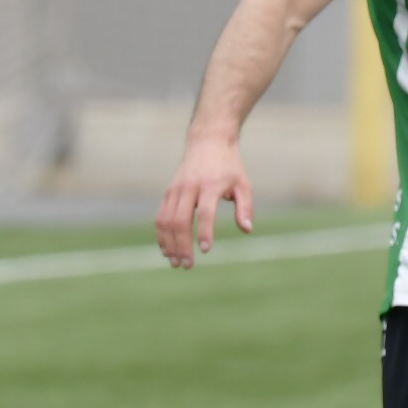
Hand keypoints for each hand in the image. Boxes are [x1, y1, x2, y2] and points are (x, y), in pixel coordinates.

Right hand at [156, 131, 251, 267]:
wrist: (207, 142)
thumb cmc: (229, 167)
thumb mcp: (243, 184)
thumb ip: (245, 207)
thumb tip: (247, 230)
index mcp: (210, 184)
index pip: (205, 211)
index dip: (204, 232)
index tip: (206, 250)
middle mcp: (189, 187)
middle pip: (180, 220)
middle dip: (182, 245)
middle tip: (187, 265)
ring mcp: (175, 190)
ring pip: (166, 221)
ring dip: (169, 244)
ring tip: (176, 263)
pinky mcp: (167, 193)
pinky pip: (160, 217)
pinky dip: (162, 236)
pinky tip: (167, 251)